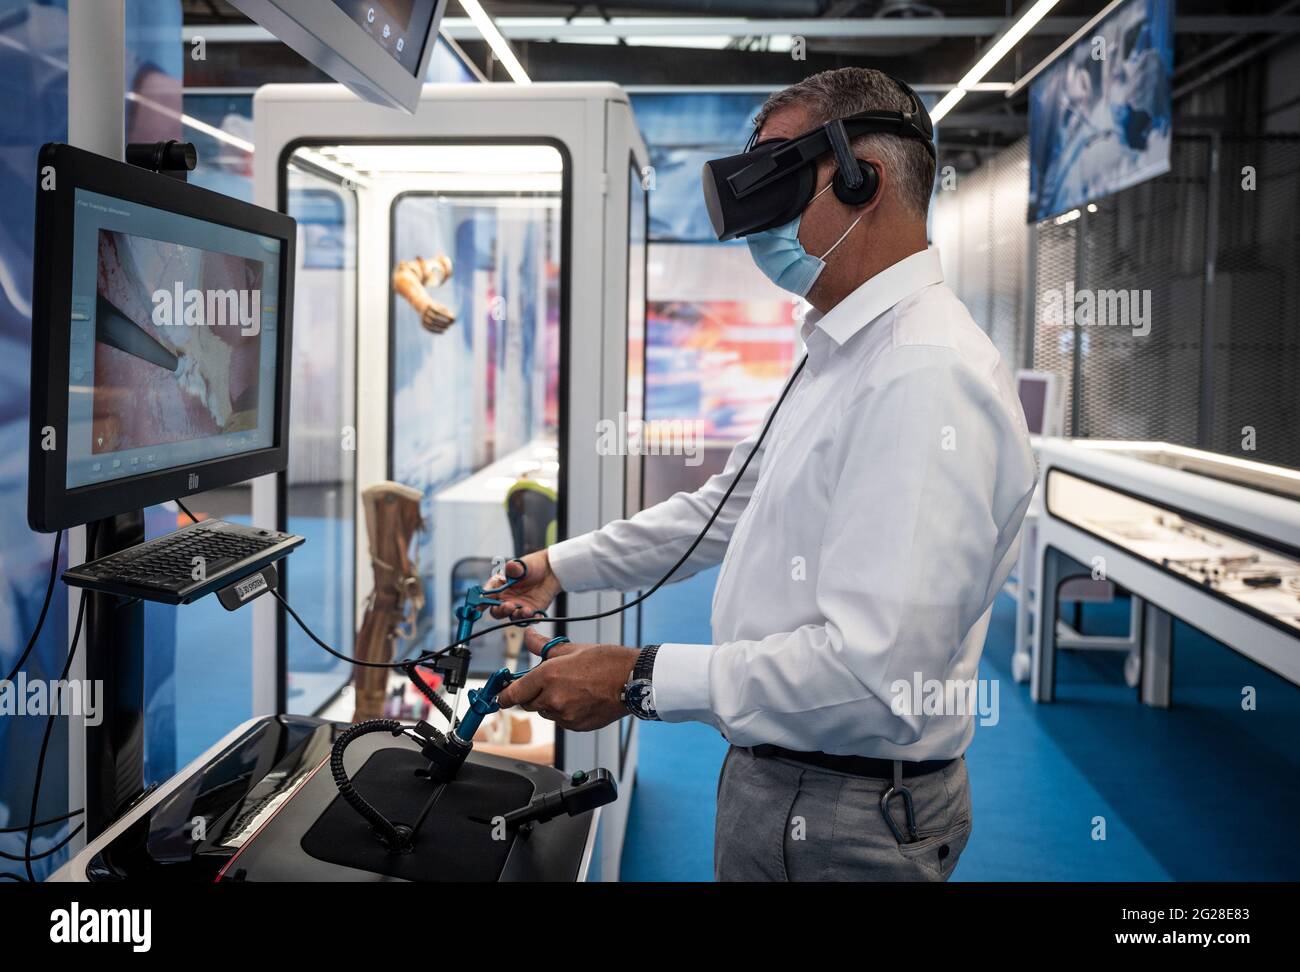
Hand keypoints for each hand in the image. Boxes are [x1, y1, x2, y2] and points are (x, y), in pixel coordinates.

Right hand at [420, 301, 454, 333]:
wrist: (421, 305)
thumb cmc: (435, 306)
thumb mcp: (441, 307)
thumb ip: (447, 312)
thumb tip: (453, 319)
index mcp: (429, 306)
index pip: (438, 311)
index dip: (445, 315)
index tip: (452, 318)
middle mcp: (424, 312)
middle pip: (434, 318)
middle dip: (443, 322)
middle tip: (450, 324)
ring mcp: (422, 318)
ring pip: (431, 324)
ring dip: (440, 327)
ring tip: (447, 328)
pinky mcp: (422, 324)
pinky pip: (429, 329)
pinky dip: (436, 331)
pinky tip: (442, 332)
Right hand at [486, 550, 561, 620]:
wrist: (551, 570)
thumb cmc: (532, 565)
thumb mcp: (522, 564)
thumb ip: (515, 567)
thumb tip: (510, 566)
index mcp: (499, 587)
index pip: (487, 596)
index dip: (481, 601)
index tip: (479, 606)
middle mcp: (506, 599)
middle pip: (497, 611)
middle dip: (501, 611)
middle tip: (508, 606)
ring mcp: (518, 606)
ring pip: (512, 617)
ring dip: (516, 616)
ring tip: (525, 610)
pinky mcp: (530, 611)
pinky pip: (528, 619)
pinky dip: (530, 618)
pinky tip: (535, 614)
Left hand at [497, 630, 636, 731]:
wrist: (634, 680)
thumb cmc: (607, 661)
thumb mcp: (572, 648)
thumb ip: (544, 647)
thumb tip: (529, 636)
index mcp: (548, 676)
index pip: (513, 693)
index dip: (504, 695)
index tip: (501, 696)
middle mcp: (553, 698)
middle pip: (527, 703)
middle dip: (532, 694)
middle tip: (548, 682)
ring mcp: (565, 715)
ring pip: (546, 711)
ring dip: (550, 702)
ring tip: (572, 688)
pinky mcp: (576, 726)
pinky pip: (561, 720)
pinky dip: (565, 712)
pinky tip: (580, 699)